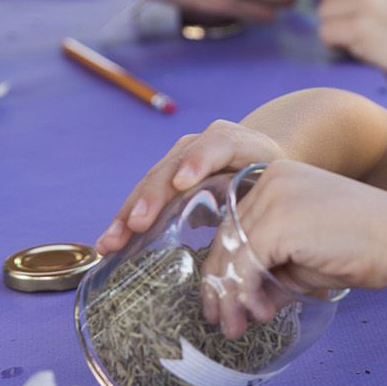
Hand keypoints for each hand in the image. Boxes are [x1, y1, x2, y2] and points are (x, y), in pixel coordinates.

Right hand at [97, 120, 285, 254]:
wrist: (259, 157)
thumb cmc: (272, 174)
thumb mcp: (278, 176)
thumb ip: (270, 190)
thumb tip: (259, 230)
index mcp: (230, 140)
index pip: (216, 145)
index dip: (198, 161)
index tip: (184, 183)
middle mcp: (196, 146)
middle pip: (171, 169)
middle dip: (152, 197)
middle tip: (137, 222)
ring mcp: (174, 161)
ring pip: (149, 186)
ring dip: (128, 215)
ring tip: (112, 242)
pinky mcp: (163, 181)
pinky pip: (142, 200)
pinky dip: (125, 222)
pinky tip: (108, 245)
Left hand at [201, 161, 386, 337]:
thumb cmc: (367, 247)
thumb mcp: (308, 256)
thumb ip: (274, 269)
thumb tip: (246, 301)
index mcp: (279, 177)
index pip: (236, 224)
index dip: (226, 267)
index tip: (225, 302)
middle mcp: (271, 180)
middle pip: (226, 238)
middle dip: (221, 285)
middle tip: (224, 321)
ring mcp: (274, 198)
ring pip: (231, 254)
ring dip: (231, 296)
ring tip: (237, 327)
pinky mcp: (279, 223)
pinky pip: (245, 264)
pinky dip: (246, 294)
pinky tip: (261, 313)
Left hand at [318, 0, 386, 98]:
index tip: (364, 12)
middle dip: (337, 10)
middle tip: (367, 29)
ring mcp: (372, 1)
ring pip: (323, 11)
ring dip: (338, 30)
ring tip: (369, 40)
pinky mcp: (363, 28)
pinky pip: (325, 33)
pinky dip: (338, 46)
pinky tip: (365, 51)